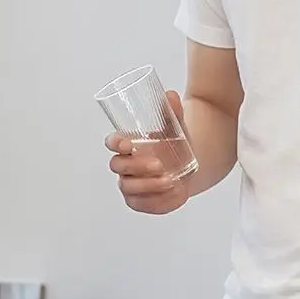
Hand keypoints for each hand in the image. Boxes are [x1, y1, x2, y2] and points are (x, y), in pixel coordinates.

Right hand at [105, 90, 191, 214]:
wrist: (187, 166)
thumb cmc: (174, 143)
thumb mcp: (175, 127)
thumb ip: (172, 111)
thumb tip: (170, 94)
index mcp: (127, 145)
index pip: (112, 143)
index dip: (115, 144)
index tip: (128, 144)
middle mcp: (124, 165)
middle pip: (118, 166)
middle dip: (136, 166)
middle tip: (158, 165)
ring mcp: (129, 185)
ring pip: (128, 187)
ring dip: (148, 185)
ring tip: (169, 180)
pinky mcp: (140, 201)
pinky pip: (142, 204)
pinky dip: (157, 200)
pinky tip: (173, 192)